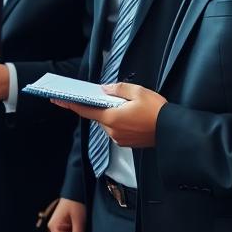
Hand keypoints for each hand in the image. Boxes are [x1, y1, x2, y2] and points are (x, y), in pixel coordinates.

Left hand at [51, 82, 166, 147]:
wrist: (174, 131)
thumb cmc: (158, 111)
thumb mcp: (138, 92)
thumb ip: (117, 89)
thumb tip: (105, 89)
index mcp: (112, 118)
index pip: (85, 110)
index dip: (71, 104)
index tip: (58, 100)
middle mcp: (112, 131)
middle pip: (99, 116)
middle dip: (102, 106)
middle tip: (115, 98)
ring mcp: (119, 138)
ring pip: (109, 122)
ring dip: (114, 114)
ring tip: (131, 108)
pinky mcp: (127, 143)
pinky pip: (117, 129)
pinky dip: (121, 121)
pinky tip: (134, 117)